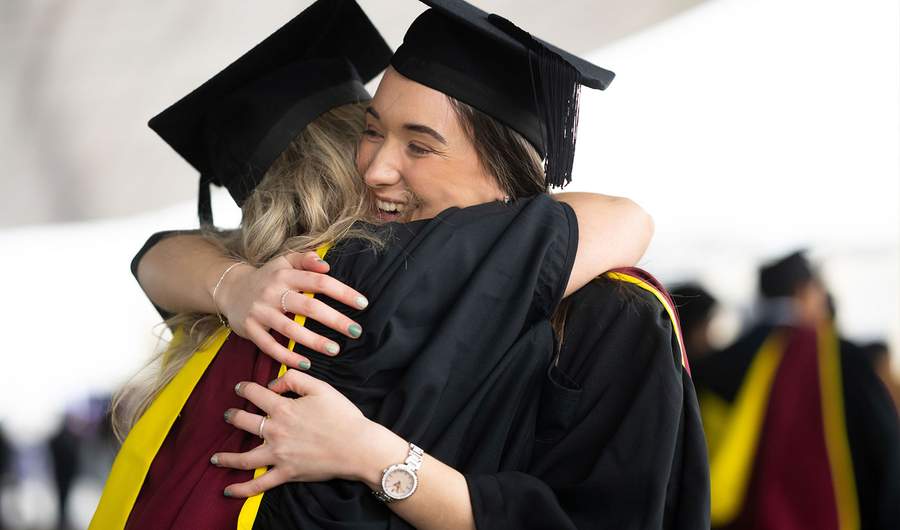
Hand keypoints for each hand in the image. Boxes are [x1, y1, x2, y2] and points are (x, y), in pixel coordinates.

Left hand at [212, 370, 405, 497]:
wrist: (357, 446)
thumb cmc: (342, 415)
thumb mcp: (321, 387)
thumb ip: (294, 379)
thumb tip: (274, 384)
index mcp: (284, 408)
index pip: (255, 394)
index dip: (245, 388)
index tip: (241, 387)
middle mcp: (275, 431)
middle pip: (244, 422)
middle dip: (233, 416)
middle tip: (228, 415)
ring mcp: (278, 455)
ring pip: (243, 457)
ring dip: (226, 456)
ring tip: (215, 457)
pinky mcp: (286, 473)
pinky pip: (259, 484)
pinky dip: (242, 489)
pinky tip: (228, 490)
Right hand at [216, 252, 368, 369]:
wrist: (230, 289)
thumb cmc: (267, 277)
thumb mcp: (284, 261)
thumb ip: (306, 259)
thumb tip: (326, 265)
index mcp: (285, 274)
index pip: (319, 282)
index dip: (342, 292)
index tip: (363, 304)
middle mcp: (273, 292)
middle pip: (309, 307)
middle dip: (335, 320)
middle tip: (356, 331)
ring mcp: (260, 311)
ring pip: (290, 329)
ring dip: (314, 341)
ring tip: (335, 349)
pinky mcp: (250, 329)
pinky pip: (270, 346)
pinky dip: (287, 356)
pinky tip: (306, 364)